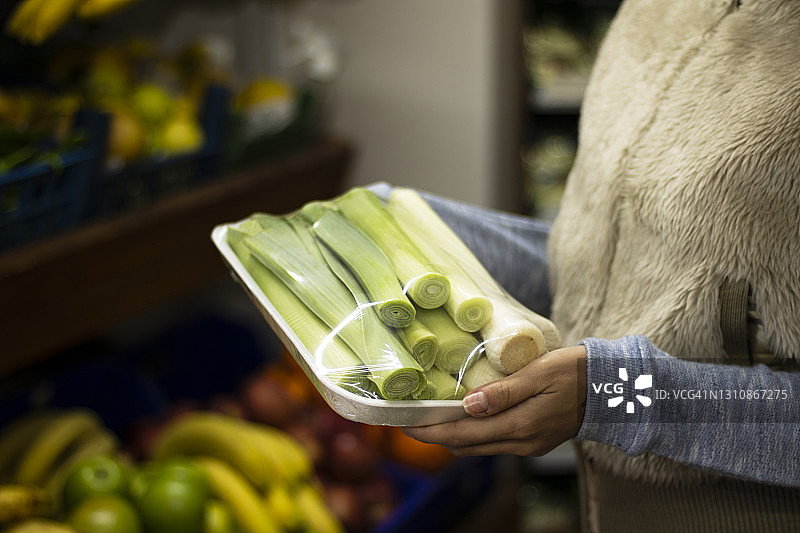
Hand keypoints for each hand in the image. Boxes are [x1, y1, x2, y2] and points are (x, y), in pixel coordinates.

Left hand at [404, 345, 587, 456]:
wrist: (611, 387)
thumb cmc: (575, 372)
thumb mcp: (538, 373)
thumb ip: (503, 392)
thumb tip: (467, 406)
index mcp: (520, 427)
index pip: (463, 436)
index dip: (431, 432)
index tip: (405, 424)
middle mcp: (521, 443)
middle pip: (467, 446)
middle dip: (436, 436)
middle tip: (410, 421)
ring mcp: (529, 445)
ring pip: (480, 446)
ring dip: (454, 436)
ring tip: (431, 418)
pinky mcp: (534, 441)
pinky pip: (495, 441)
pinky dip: (475, 433)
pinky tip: (465, 417)